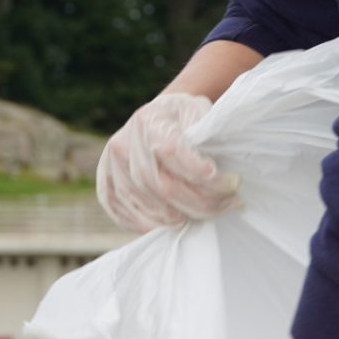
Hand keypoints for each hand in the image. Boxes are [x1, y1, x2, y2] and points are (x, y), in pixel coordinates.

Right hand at [97, 90, 238, 231]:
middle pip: (163, 186)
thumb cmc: (183, 117)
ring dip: (187, 217)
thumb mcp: (199, 112)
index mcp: (147, 120)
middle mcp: (122, 145)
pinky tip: (181, 221)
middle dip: (203, 202)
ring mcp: (110, 169)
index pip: (172, 152)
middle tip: (231, 203)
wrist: (156, 117)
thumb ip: (206, 133)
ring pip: (151, 207)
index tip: (232, 182)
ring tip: (212, 212)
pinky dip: (158, 226)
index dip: (203, 173)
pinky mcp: (107, 190)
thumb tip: (215, 166)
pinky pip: (130, 218)